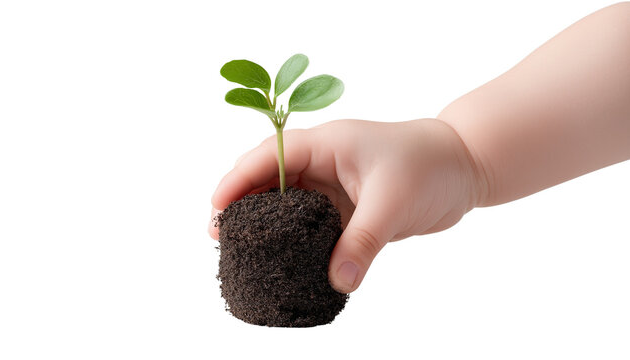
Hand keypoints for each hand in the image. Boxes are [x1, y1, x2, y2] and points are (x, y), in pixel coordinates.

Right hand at [209, 118, 482, 292]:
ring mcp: (334, 187)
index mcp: (326, 144)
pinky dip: (297, 242)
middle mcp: (324, 163)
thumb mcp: (392, 202)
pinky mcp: (348, 209)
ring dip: (268, 225)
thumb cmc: (430, 165)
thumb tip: (337, 282)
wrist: (465, 167)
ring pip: (289, 206)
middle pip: (270, 181)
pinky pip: (313, 226)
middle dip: (243, 205)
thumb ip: (362, 241)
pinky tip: (286, 261)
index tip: (216, 210)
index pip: (269, 157)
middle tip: (220, 237)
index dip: (237, 181)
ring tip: (243, 252)